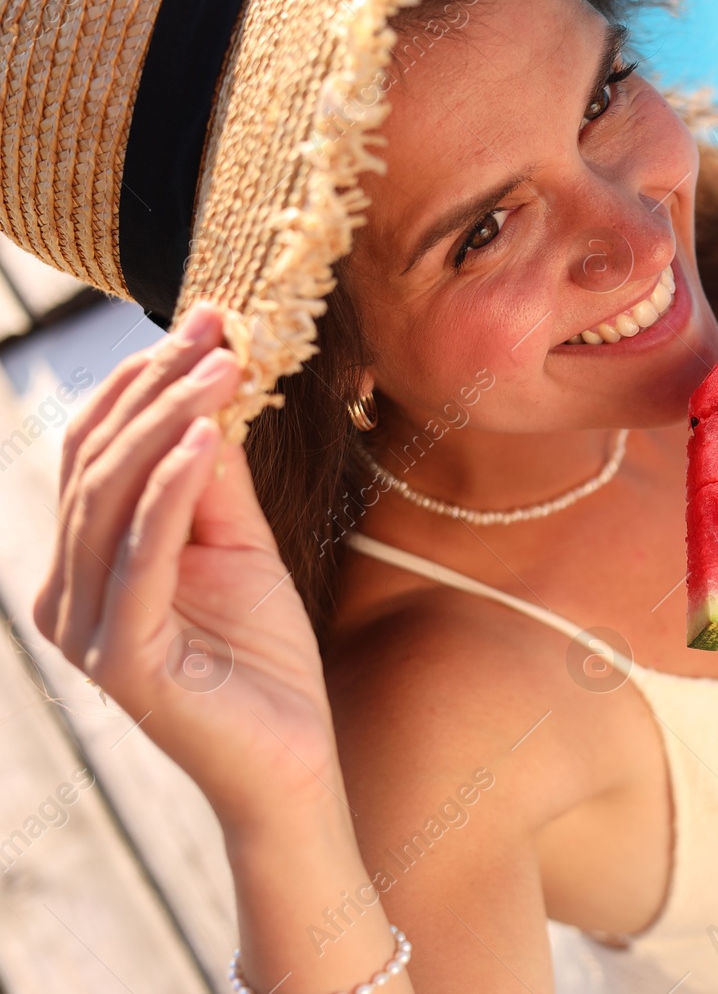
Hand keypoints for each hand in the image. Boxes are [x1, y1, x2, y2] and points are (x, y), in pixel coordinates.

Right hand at [32, 303, 340, 831]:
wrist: (290, 759)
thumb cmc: (264, 656)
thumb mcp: (241, 545)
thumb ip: (216, 477)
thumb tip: (212, 383)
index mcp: (83, 561)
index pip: (97, 450)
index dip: (144, 379)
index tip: (205, 318)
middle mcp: (66, 591)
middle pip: (99, 462)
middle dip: (158, 386)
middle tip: (216, 329)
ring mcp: (87, 628)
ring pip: (115, 497)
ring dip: (171, 421)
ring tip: (224, 366)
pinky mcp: (123, 657)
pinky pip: (144, 555)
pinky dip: (173, 489)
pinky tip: (208, 437)